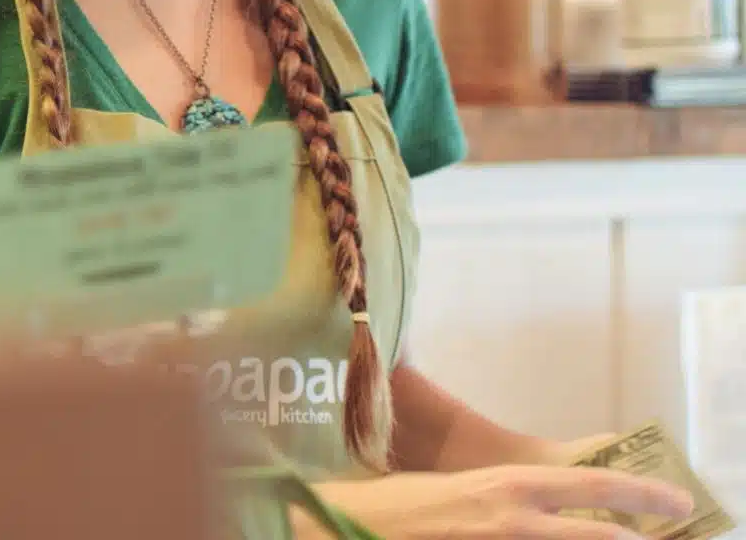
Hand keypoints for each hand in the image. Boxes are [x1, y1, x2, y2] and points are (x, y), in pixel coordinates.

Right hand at [300, 464, 694, 539]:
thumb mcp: (457, 489)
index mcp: (507, 486)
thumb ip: (502, 497)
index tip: (676, 502)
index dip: (643, 494)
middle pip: (603, 537)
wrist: (346, 526)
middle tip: (663, 535)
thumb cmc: (395, 506)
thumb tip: (543, 507)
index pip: (594, 486)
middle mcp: (514, 520)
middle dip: (638, 539)